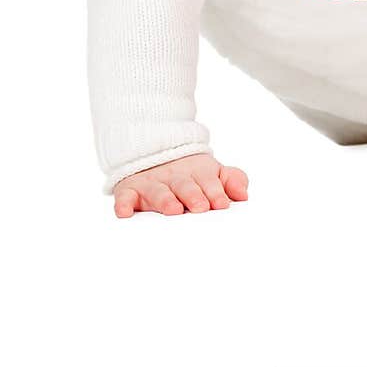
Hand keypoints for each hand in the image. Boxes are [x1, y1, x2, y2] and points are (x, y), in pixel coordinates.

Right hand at [112, 153, 248, 216]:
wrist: (154, 154)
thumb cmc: (190, 175)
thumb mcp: (212, 173)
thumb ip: (231, 180)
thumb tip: (243, 194)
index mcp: (197, 173)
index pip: (208, 181)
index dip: (215, 192)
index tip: (222, 204)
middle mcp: (174, 177)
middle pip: (184, 185)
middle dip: (193, 195)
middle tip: (201, 207)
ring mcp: (151, 183)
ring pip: (158, 191)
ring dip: (165, 200)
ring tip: (173, 210)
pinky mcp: (130, 190)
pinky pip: (124, 196)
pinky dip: (123, 204)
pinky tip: (125, 213)